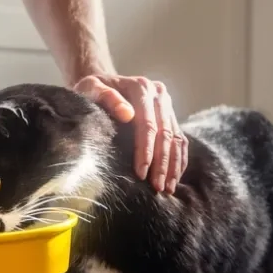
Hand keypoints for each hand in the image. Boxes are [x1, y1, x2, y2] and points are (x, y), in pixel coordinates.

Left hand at [74, 75, 187, 193]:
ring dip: (173, 165)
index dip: (146, 150)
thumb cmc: (91, 90)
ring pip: (177, 138)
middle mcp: (158, 94)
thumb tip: (127, 114)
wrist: (102, 83)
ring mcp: (166, 104)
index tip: (141, 173)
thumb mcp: (91, 89)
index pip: (148, 124)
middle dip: (162, 163)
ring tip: (168, 188)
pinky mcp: (170, 115)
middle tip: (157, 187)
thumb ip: (107, 98)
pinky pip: (180, 139)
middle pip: (165, 133)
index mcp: (141, 87)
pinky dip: (179, 159)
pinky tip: (174, 178)